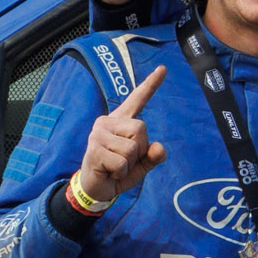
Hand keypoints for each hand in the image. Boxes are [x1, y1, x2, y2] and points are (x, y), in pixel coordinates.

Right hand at [79, 63, 170, 200]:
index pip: (137, 99)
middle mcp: (107, 122)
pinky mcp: (94, 149)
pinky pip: (122, 162)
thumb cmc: (117, 172)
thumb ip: (153, 156)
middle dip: (139, 151)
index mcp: (120, 121)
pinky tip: (109, 172)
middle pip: (141, 129)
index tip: (163, 69)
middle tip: (124, 161)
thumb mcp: (141, 165)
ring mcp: (98, 134)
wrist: (96, 189)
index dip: (151, 85)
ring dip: (129, 164)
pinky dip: (120, 172)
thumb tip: (158, 148)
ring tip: (115, 167)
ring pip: (132, 148)